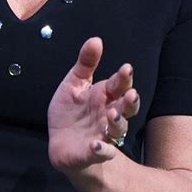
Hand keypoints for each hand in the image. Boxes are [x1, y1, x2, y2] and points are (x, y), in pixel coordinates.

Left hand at [47, 37, 139, 171]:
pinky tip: (96, 144)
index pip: (119, 85)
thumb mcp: (75, 83)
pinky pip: (101, 152)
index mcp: (104, 96)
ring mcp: (102, 134)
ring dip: (118, 122)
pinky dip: (101, 149)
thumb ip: (86, 63)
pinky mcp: (92, 152)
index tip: (127, 68)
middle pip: (126, 108)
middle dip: (130, 101)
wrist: (61, 143)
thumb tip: (96, 39)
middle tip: (130, 94)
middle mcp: (108, 114)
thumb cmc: (71, 111)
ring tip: (112, 114)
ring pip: (118, 129)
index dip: (124, 77)